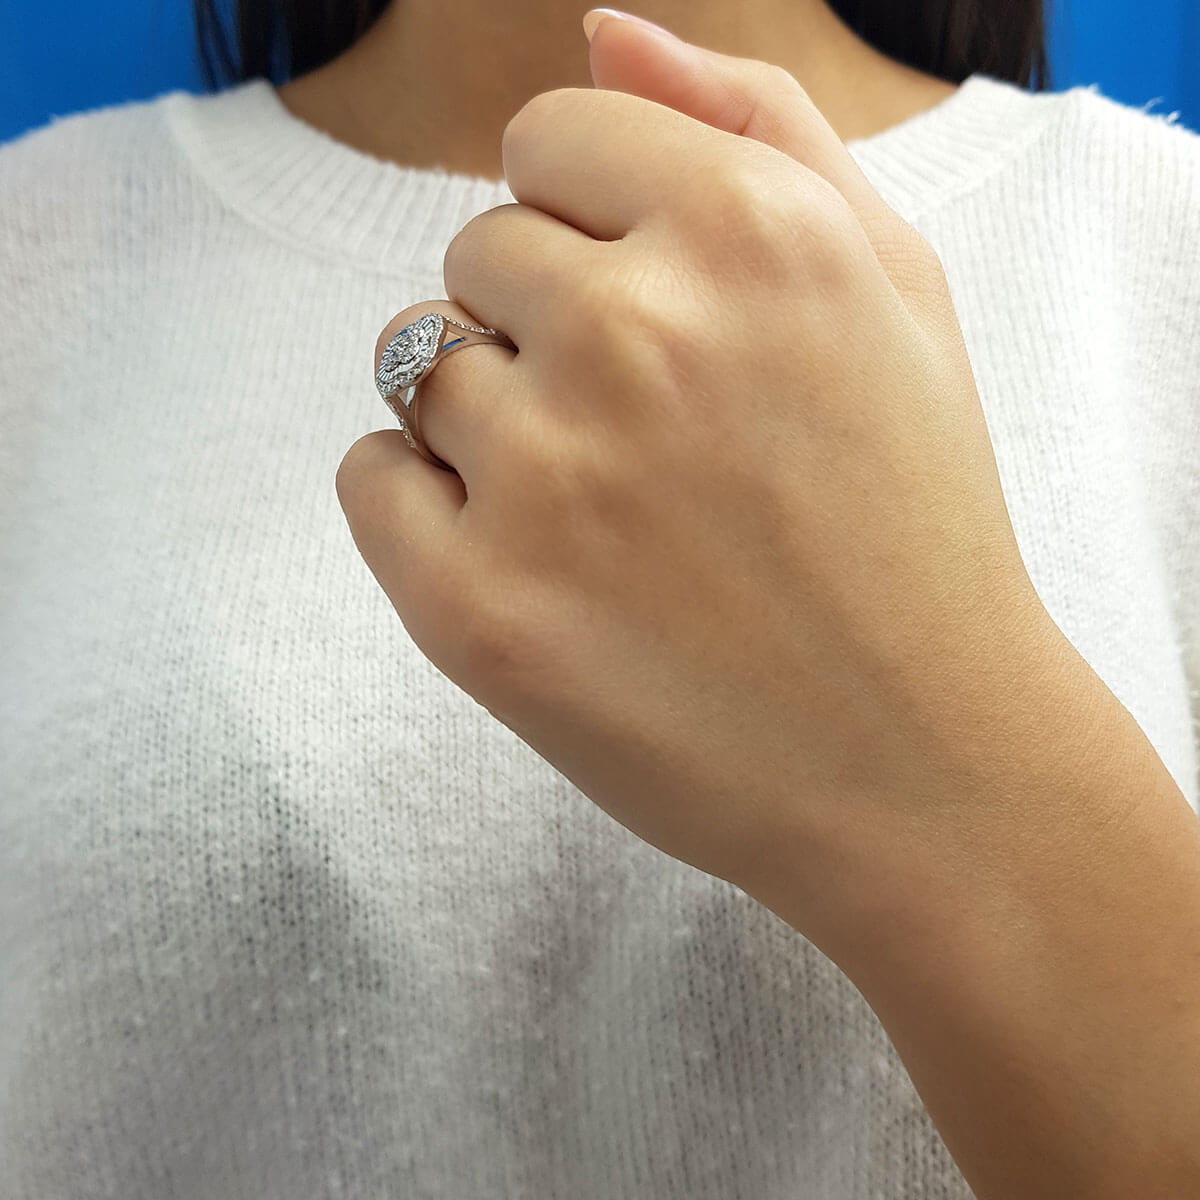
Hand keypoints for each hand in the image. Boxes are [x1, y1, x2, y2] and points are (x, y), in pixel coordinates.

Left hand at [337, 14, 1070, 950]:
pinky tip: (521, 553)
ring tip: (598, 507)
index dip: (585, 221)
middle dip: (543, 324)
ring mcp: (547, 478)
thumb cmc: (912, 521)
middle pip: (478, 252)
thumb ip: (754, 125)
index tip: (635, 300)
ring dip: (487, 416)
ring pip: (417, 363)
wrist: (919, 760)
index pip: (550, 142)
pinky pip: (370, 479)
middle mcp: (637, 336)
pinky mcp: (477, 609)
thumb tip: (599, 38)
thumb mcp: (891, 285)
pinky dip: (418, 502)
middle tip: (643, 435)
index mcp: (749, 233)